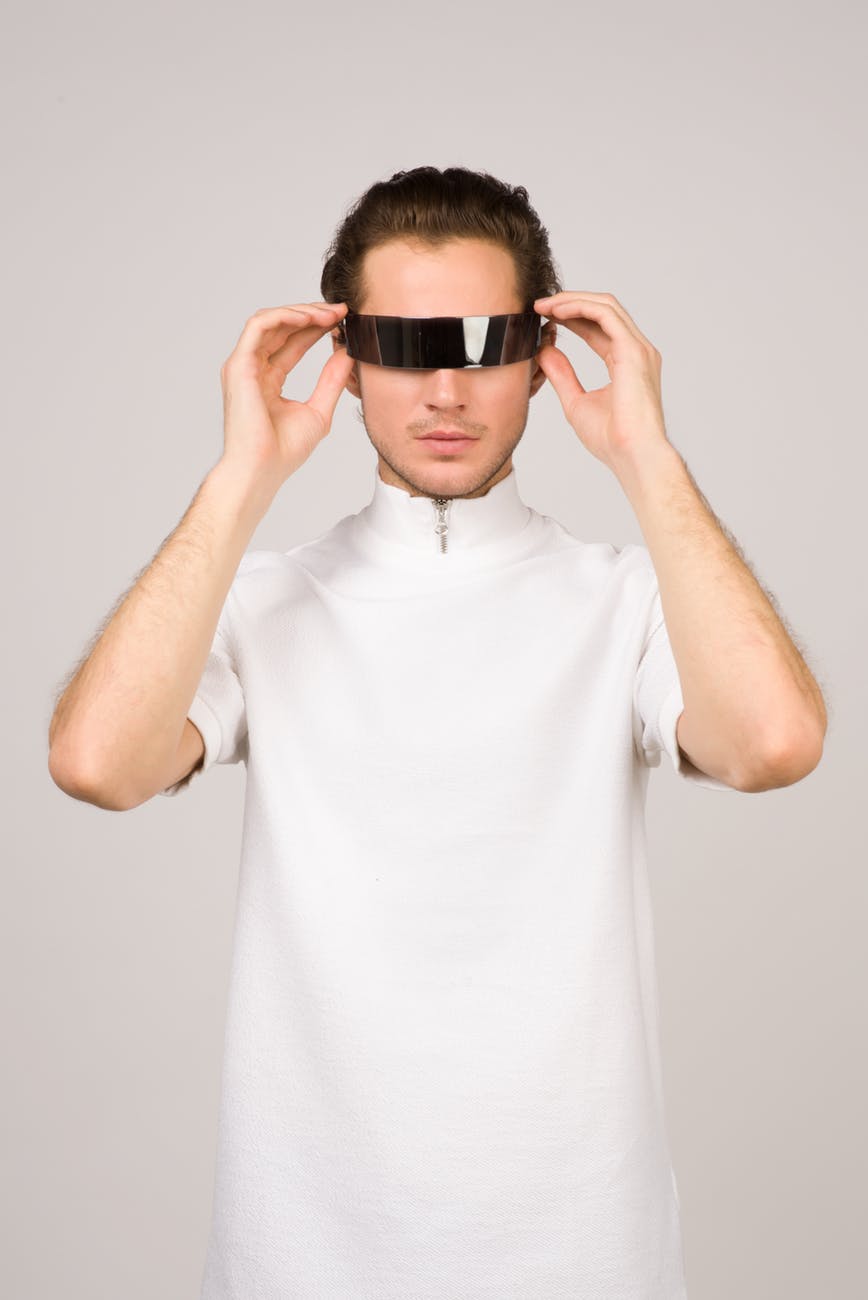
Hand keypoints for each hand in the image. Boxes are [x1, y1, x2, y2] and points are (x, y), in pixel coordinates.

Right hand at [219, 301, 354, 487]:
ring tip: (330, 314)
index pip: (293, 342)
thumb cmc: (284, 451)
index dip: (317, 328)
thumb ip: (331, 380)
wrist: (263, 470)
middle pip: (282, 327)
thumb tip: (347, 353)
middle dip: (313, 315)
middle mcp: (253, 368)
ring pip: (270, 320)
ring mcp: (244, 365)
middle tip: (342, 311)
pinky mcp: (239, 364)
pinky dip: (284, 316)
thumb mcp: (319, 410)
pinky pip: (259, 326)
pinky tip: (309, 318)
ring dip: (301, 312)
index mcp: (268, 379)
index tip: (344, 321)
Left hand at [533, 292, 669, 472]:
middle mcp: (636, 350)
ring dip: (572, 301)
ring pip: (605, 306)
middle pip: (603, 310)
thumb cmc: (612, 439)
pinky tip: (557, 311)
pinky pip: (605, 315)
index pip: (598, 327)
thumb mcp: (575, 401)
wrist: (631, 455)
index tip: (544, 317)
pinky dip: (580, 307)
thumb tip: (544, 352)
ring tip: (544, 306)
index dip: (571, 317)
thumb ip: (562, 374)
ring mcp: (638, 348)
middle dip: (570, 303)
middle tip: (539, 305)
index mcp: (626, 361)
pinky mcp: (633, 351)